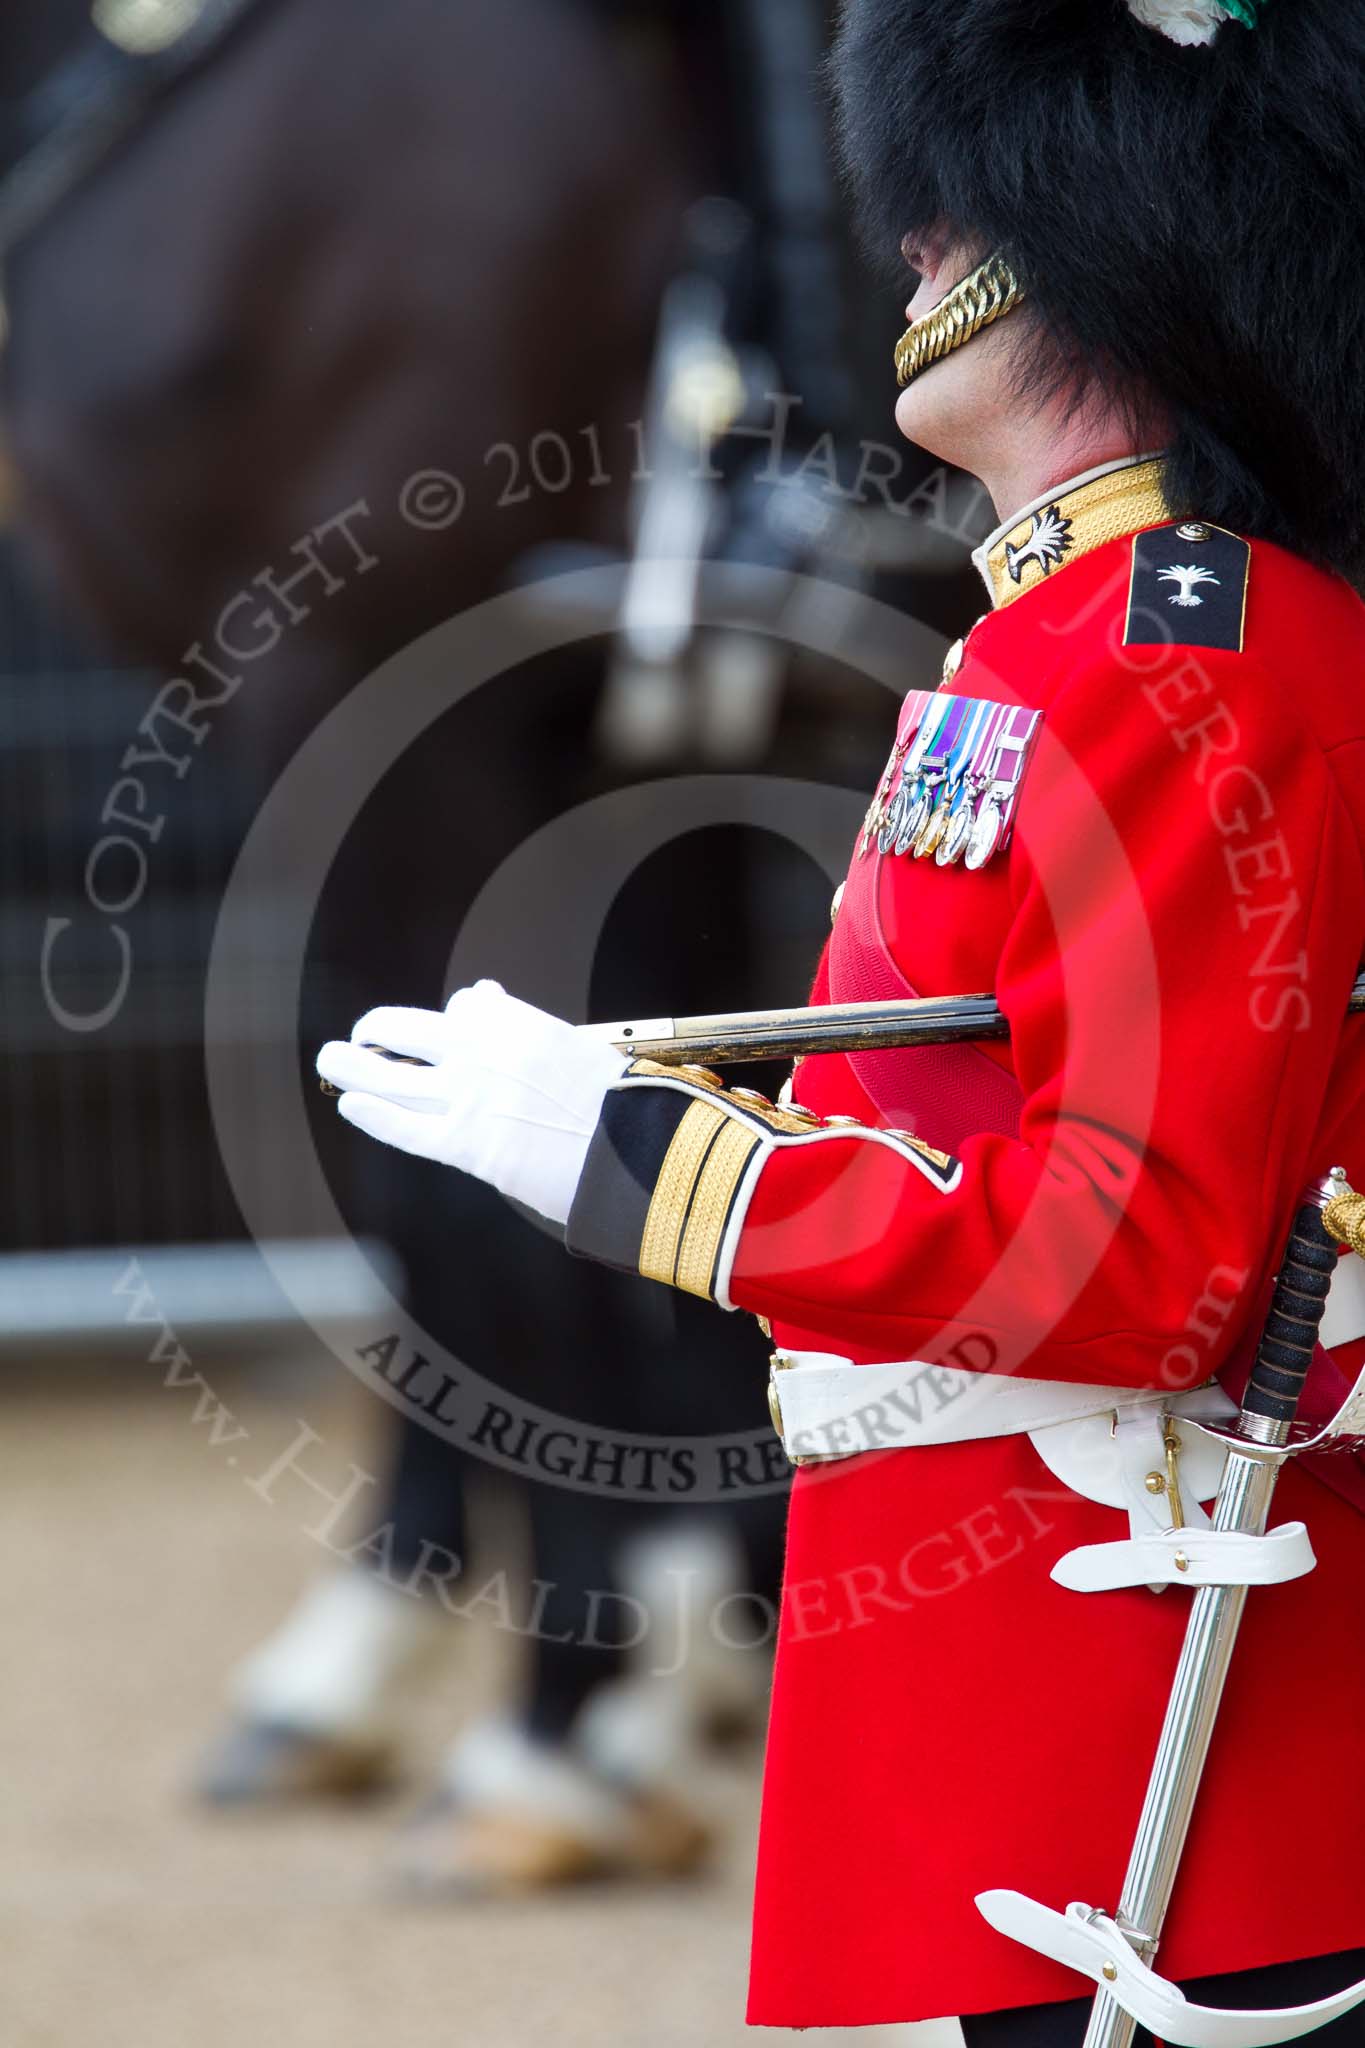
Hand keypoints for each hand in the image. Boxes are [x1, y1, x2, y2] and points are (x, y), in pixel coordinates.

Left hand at [316, 981, 627, 1224]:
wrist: (633, 1153)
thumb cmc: (617, 1102)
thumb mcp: (575, 1046)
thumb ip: (523, 1024)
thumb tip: (481, 994)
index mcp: (515, 1024)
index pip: (465, 1007)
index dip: (455, 1019)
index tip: (450, 1028)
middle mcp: (481, 1054)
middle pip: (405, 1030)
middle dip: (377, 1029)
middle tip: (364, 1035)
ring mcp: (467, 1100)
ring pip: (390, 1077)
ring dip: (353, 1066)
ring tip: (332, 1059)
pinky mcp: (465, 1146)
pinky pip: (403, 1127)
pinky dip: (372, 1115)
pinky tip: (351, 1105)